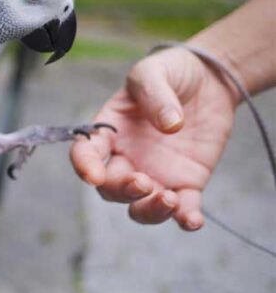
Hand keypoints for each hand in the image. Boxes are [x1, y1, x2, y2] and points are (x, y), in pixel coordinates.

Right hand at [70, 47, 240, 230]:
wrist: (209, 79)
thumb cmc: (171, 72)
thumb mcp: (154, 71)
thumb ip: (156, 94)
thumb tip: (170, 124)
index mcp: (109, 131)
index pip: (85, 153)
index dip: (84, 167)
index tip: (94, 175)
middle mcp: (126, 158)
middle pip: (111, 188)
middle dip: (123, 190)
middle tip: (144, 181)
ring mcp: (155, 173)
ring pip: (140, 207)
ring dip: (149, 211)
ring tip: (170, 200)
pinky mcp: (186, 182)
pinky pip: (182, 209)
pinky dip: (185, 219)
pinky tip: (192, 220)